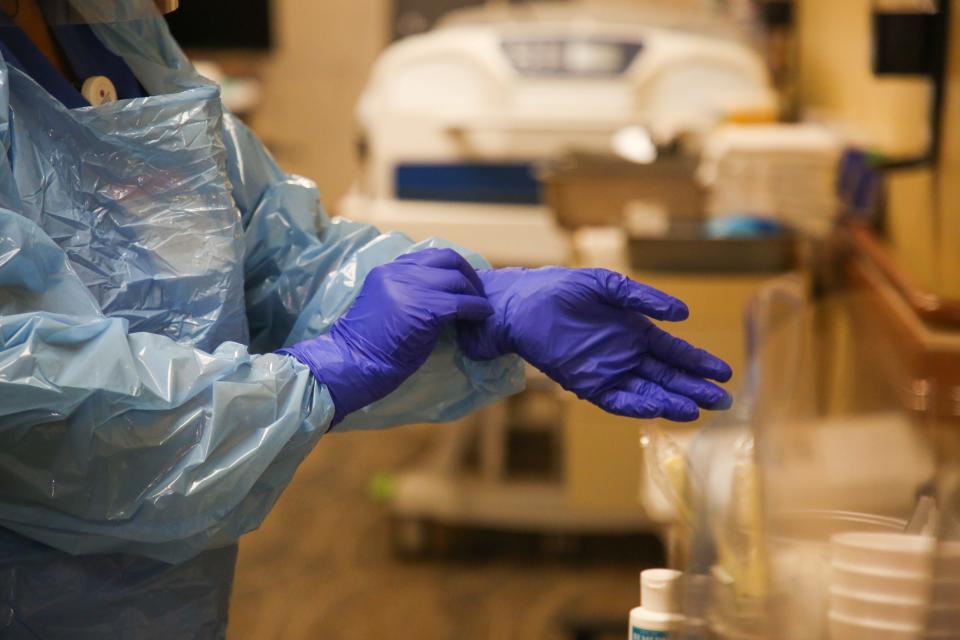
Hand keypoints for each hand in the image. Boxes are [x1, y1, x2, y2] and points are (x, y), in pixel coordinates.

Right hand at [280, 249, 492, 423]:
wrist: (351, 363)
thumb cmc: (366, 346)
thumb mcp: (384, 307)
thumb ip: (407, 292)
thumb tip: (439, 295)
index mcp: (387, 270)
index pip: (428, 256)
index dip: (450, 267)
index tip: (462, 281)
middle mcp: (399, 272)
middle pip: (447, 259)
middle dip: (468, 273)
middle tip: (477, 291)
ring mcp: (411, 288)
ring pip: (457, 279)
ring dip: (475, 292)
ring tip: (481, 306)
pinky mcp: (425, 308)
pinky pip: (462, 303)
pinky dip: (477, 308)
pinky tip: (481, 316)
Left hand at [457, 267, 732, 421]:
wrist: (520, 304)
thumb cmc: (561, 289)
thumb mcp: (606, 285)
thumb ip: (642, 297)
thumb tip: (683, 314)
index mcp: (635, 331)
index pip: (675, 352)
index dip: (699, 363)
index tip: (724, 372)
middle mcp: (626, 355)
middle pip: (667, 377)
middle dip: (694, 388)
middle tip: (722, 399)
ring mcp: (608, 371)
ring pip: (647, 391)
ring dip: (671, 400)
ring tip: (697, 409)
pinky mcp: (586, 383)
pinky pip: (617, 399)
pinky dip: (639, 405)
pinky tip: (660, 408)